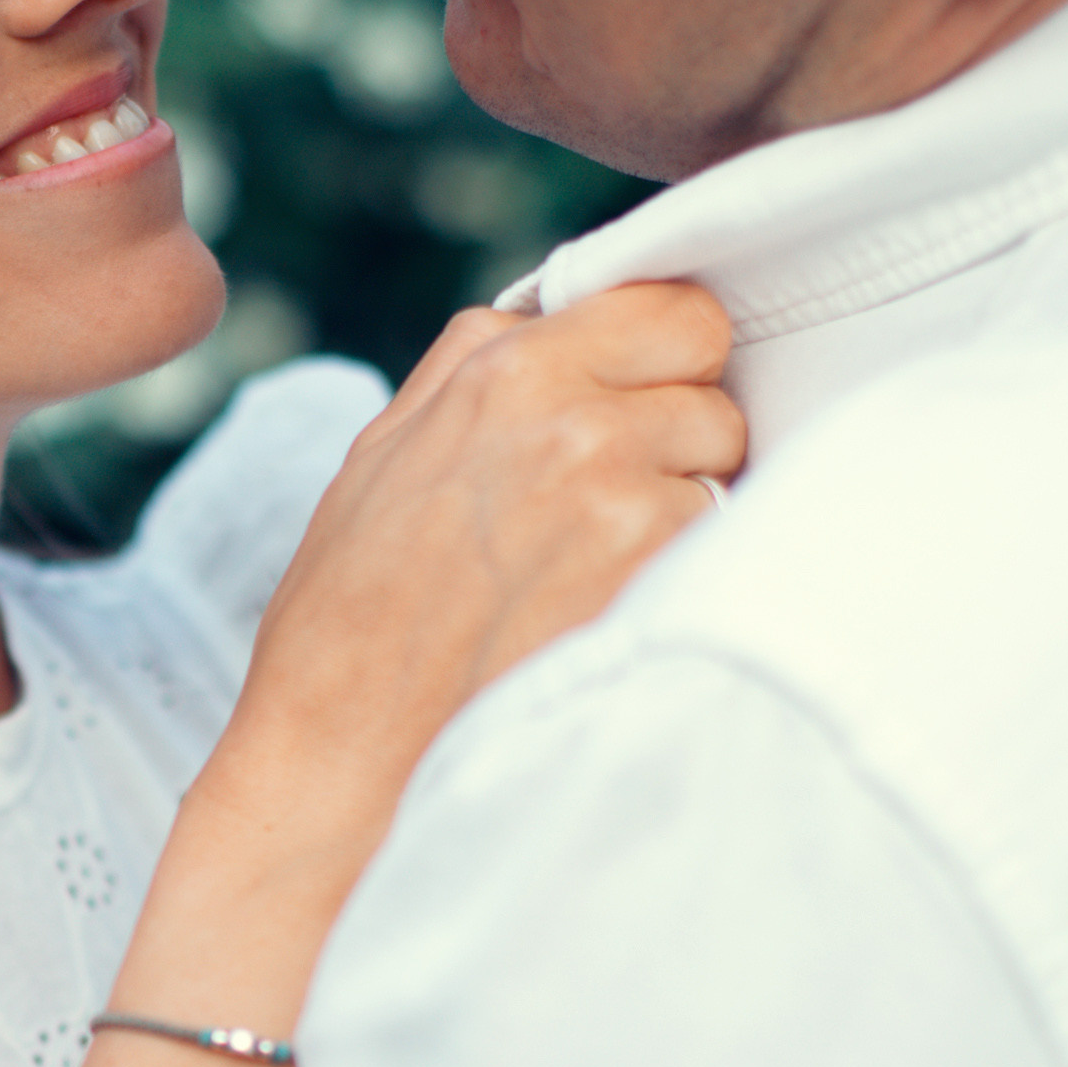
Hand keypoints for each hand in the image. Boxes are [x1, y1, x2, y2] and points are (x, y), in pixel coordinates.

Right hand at [219, 280, 740, 838]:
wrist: (342, 755)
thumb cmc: (346, 617)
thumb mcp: (384, 453)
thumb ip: (478, 368)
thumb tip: (561, 321)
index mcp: (503, 368)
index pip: (677, 312)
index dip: (671, 360)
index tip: (648, 398)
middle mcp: (572, 417)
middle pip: (714, 392)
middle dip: (681, 439)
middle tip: (611, 502)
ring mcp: (621, 497)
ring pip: (725, 474)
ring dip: (685, 515)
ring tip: (597, 571)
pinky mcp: (655, 578)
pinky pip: (720, 552)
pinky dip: (681, 581)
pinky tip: (608, 615)